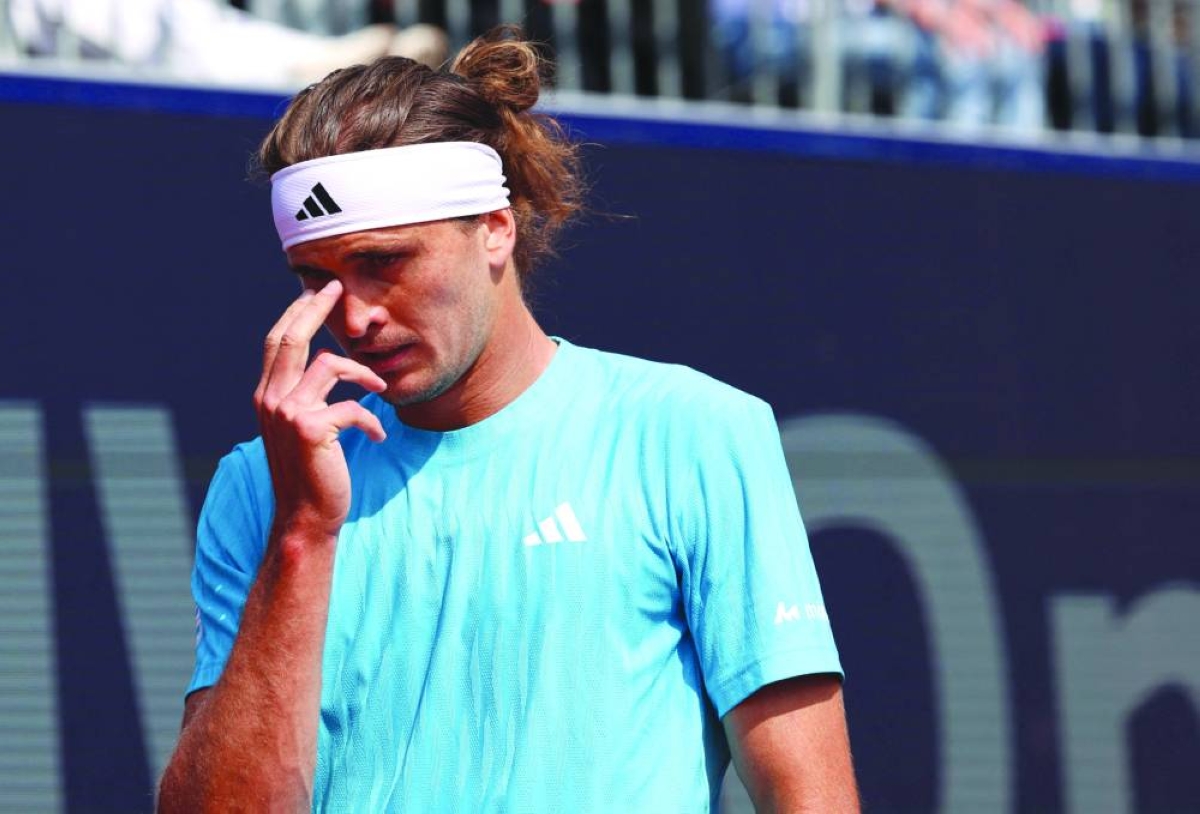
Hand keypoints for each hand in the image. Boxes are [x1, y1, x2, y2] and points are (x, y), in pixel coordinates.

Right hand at [254, 281, 387, 539]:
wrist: (306, 517)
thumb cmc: (310, 473)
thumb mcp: (299, 429)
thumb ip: (303, 397)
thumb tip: (322, 365)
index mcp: (266, 396)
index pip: (277, 342)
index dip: (295, 313)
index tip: (315, 291)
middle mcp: (270, 399)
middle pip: (292, 338)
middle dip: (315, 307)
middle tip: (338, 288)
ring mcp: (288, 413)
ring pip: (329, 365)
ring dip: (363, 372)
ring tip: (380, 388)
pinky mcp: (312, 429)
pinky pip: (353, 407)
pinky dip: (372, 421)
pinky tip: (378, 437)